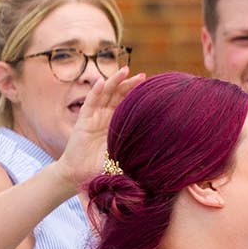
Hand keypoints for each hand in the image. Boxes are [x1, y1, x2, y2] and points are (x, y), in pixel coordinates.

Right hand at [57, 66, 147, 190]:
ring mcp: (94, 117)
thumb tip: (164, 151)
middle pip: (119, 95)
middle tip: (143, 76)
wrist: (83, 177)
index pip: (129, 105)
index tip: (153, 88)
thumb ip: (138, 150)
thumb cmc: (104, 169)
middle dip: (130, 85)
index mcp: (118, 125)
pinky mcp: (83, 120)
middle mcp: (106, 117)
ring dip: (114, 81)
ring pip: (105, 94)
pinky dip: (95, 91)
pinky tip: (101, 81)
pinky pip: (90, 103)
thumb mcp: (126, 157)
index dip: (138, 96)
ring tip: (124, 70)